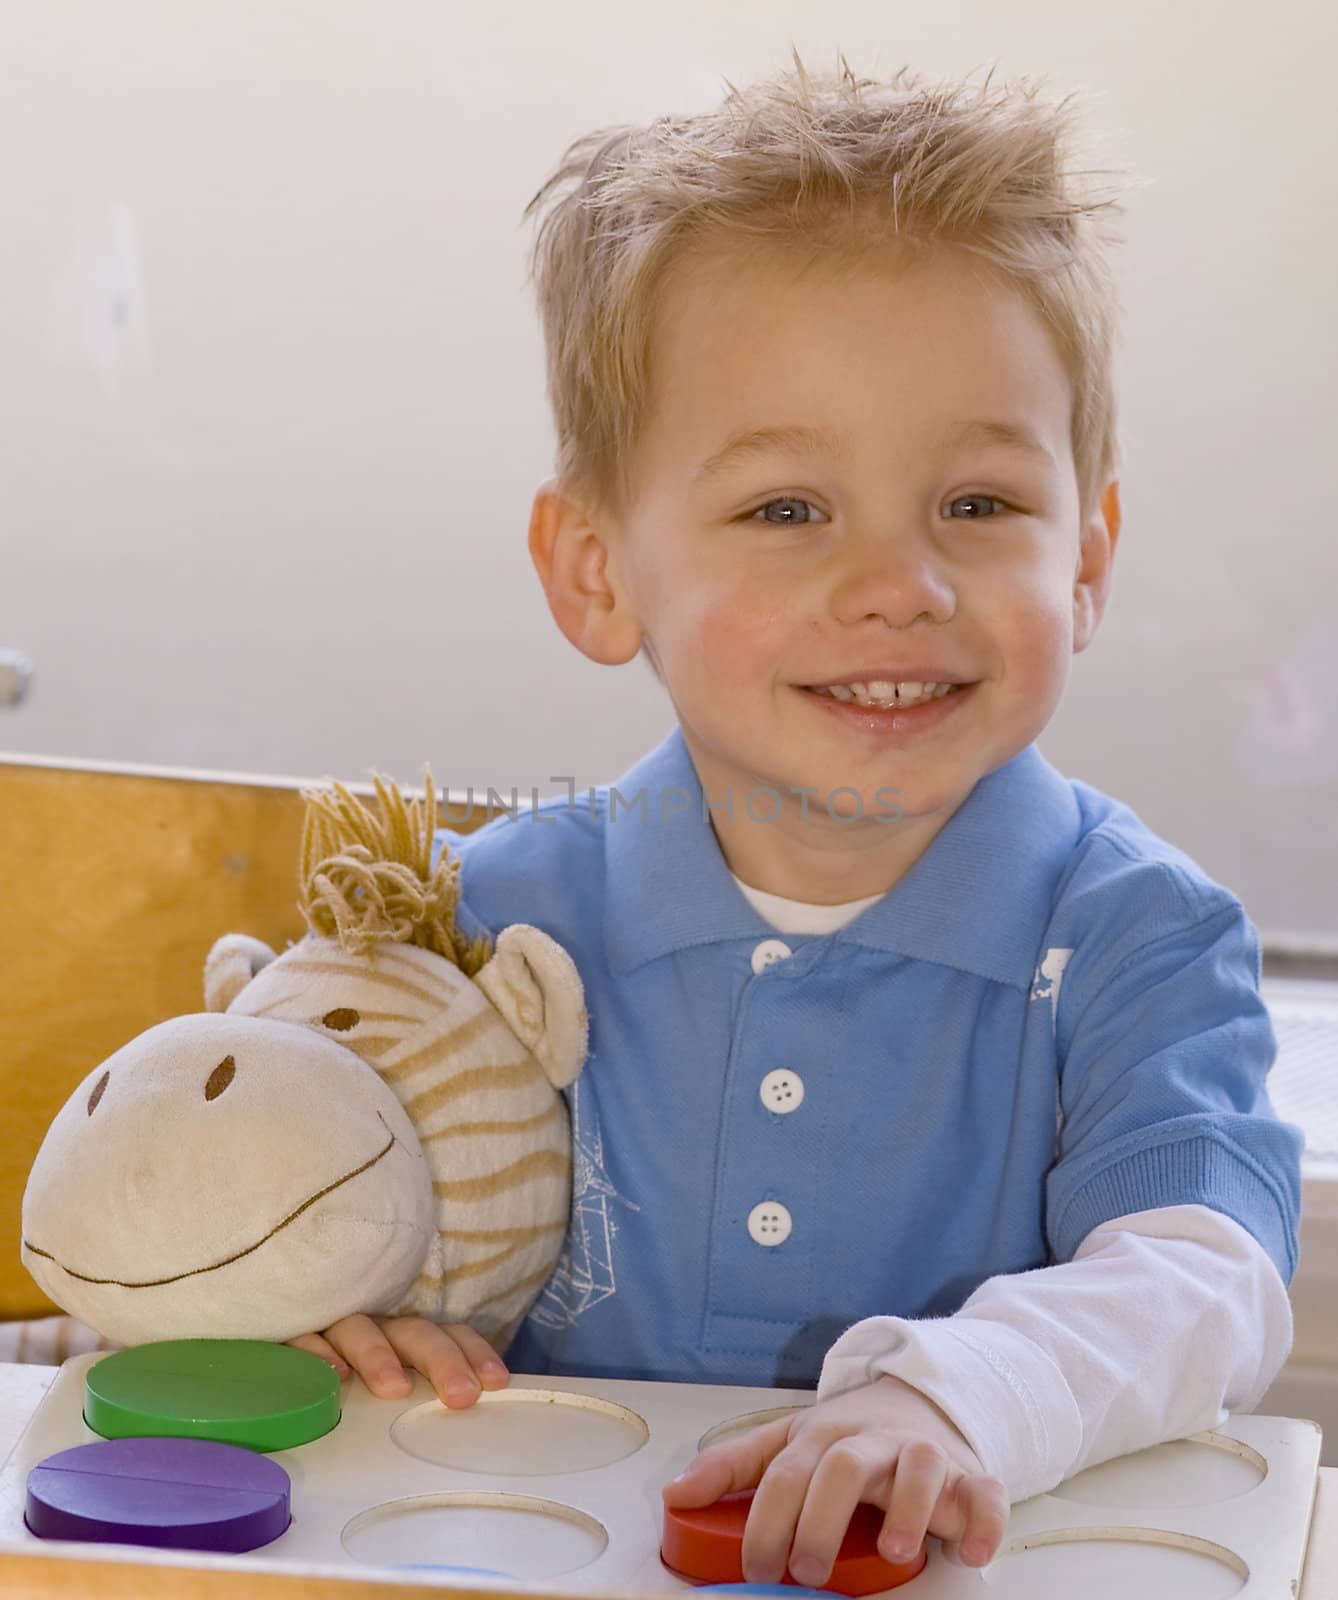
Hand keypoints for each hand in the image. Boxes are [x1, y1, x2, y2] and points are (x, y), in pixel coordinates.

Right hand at [288, 1315, 510, 1407]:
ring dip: (380, 1355)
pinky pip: (304, 1337)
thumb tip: (473, 1422)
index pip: (449, 1335)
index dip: (474, 1353)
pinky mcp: (292, 1336)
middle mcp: (378, 1330)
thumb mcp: (395, 1390)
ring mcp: (334, 1331)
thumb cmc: (352, 1385)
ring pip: (360, 1329)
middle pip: (414, 1333)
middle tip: (461, 1396)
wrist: (278, 1359)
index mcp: (407, 1340)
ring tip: (394, 1388)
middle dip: (441, 1360)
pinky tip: (331, 1374)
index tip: (496, 1383)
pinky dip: (318, 1352)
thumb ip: (426, 1399)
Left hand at [661, 1373, 1009, 1585]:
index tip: (756, 1566)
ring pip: (920, 1467)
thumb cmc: (846, 1438)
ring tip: (894, 1550)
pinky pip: (986, 1492)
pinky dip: (985, 1520)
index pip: (787, 1471)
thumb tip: (674, 1494)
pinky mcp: (970, 1476)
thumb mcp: (788, 1443)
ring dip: (907, 1507)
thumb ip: (734, 1467)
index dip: (767, 1519)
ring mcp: (923, 1455)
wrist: (917, 1404)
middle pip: (845, 1465)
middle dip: (823, 1517)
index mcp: (824, 1436)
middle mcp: (872, 1442)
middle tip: (808, 1569)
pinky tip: (973, 1551)